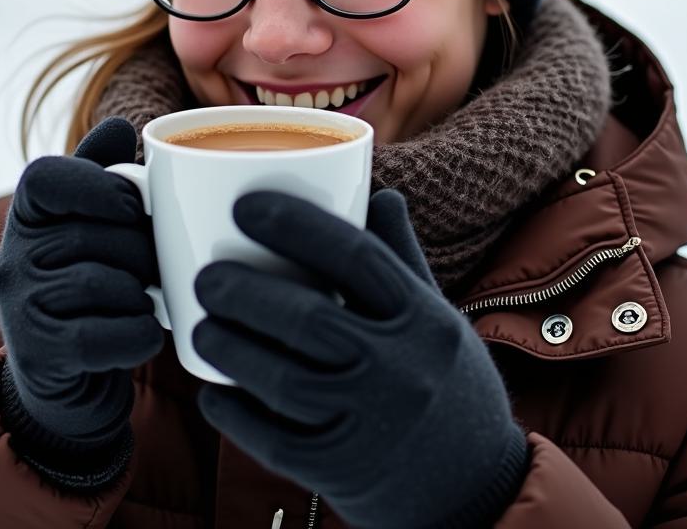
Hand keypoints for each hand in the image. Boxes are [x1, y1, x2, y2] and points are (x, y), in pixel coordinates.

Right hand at [0, 116, 163, 449]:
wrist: (65, 382)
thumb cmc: (86, 291)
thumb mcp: (84, 228)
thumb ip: (99, 177)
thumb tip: (119, 124)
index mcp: (24, 216)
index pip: (45, 177)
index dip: (95, 185)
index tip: (131, 207)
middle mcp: (12, 257)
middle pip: (90, 235)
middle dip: (140, 251)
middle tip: (158, 267)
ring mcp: (20, 307)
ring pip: (101, 283)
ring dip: (142, 295)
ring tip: (148, 300)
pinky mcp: (40, 354)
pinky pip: (103, 334)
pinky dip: (138, 334)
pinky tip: (145, 332)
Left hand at [192, 188, 530, 528]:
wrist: (485, 497)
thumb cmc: (450, 390)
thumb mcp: (439, 322)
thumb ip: (402, 259)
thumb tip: (378, 189)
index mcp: (423, 320)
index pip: (355, 256)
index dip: (294, 224)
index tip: (244, 205)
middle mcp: (402, 370)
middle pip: (308, 319)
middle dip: (243, 293)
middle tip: (205, 277)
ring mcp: (372, 425)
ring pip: (283, 380)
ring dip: (229, 349)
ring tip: (200, 327)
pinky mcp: (344, 472)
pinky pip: (275, 440)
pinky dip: (235, 414)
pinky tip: (214, 393)